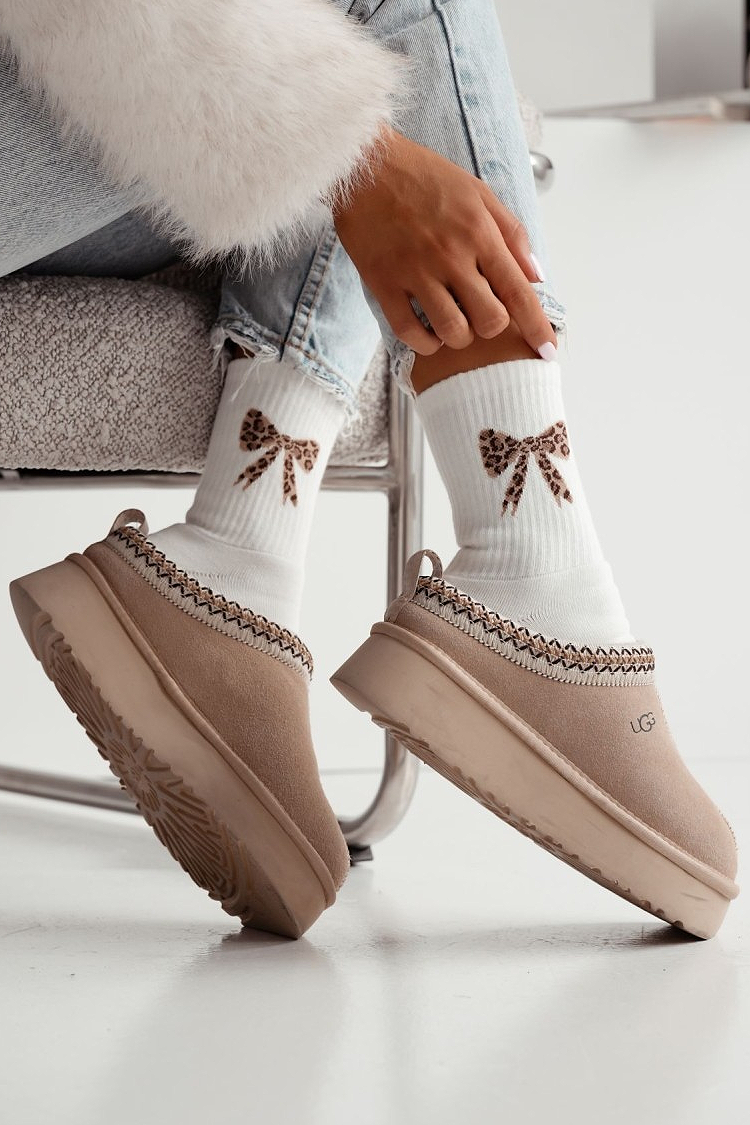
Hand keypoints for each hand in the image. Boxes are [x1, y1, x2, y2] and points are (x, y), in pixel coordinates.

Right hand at [333, 127, 555, 357]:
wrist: (363, 165)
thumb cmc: (423, 176)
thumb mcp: (477, 192)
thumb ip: (511, 233)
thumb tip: (536, 275)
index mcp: (478, 232)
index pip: (518, 292)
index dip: (538, 327)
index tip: (548, 352)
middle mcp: (450, 255)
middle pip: (489, 320)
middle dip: (492, 327)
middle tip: (480, 314)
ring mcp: (415, 271)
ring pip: (452, 331)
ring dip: (459, 336)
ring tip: (453, 323)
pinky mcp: (383, 283)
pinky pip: (409, 332)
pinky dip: (425, 343)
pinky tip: (429, 334)